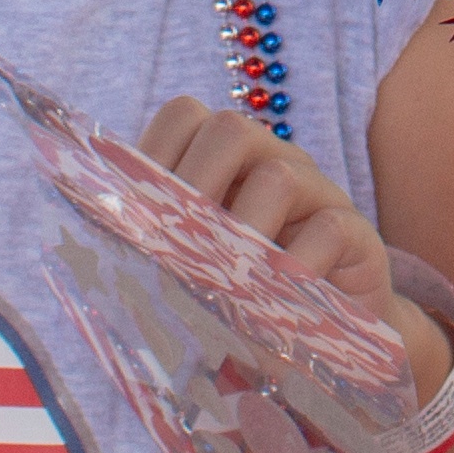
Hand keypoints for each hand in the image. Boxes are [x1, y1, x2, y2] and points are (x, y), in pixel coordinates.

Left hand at [134, 93, 409, 344]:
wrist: (327, 337)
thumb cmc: (246, 296)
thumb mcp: (198, 266)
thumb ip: (160, 242)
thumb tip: (96, 238)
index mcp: (226, 159)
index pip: (184, 116)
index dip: (154, 155)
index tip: (136, 218)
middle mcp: (273, 159)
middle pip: (231, 129)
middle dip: (195, 185)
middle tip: (179, 248)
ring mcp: (318, 192)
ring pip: (279, 175)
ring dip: (243, 232)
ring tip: (224, 283)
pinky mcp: (357, 233)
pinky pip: (330, 228)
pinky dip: (295, 267)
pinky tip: (273, 304)